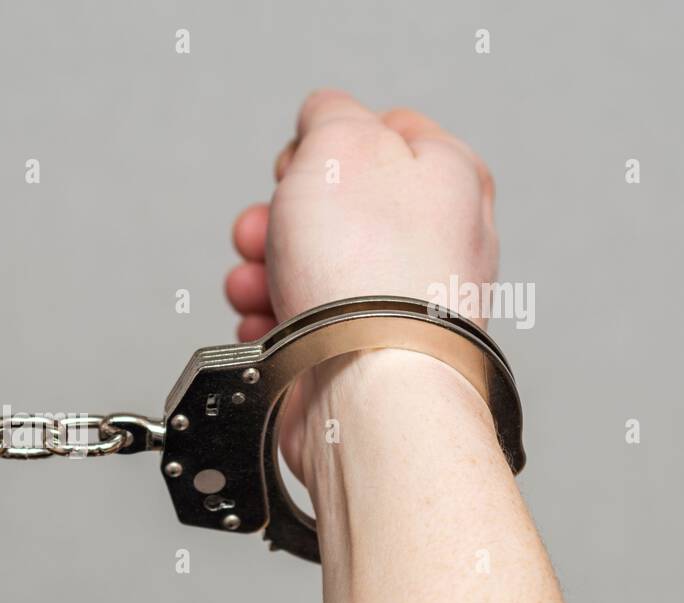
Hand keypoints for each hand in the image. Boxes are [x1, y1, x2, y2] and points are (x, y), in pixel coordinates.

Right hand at [224, 89, 497, 486]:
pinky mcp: (362, 350)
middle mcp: (433, 240)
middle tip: (266, 230)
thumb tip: (323, 119)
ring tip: (256, 286)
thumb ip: (330, 114)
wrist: (368, 387)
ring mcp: (398, 302)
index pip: (379, 132)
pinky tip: (266, 326)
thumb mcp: (341, 144)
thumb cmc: (371, 277)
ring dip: (263, 271)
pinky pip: (302, 322)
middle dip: (279, 217)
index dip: (323, 145)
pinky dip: (271, 322)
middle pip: (333, 205)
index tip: (298, 164)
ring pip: (308, 266)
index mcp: (447, 176)